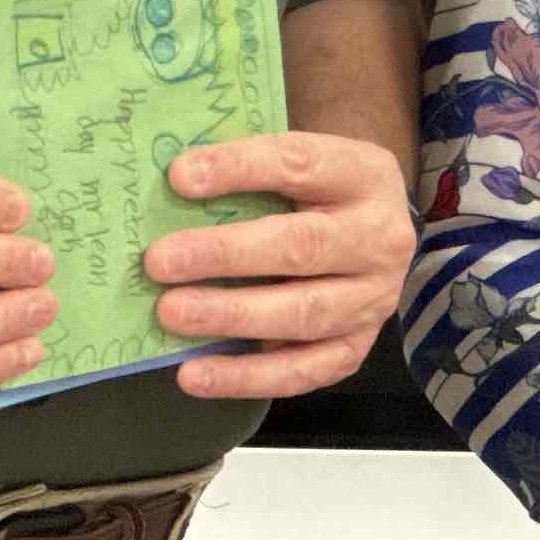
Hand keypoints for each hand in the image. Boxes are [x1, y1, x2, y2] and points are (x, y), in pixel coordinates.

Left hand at [146, 131, 414, 402]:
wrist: (373, 238)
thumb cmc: (316, 194)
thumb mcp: (299, 163)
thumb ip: (245, 169)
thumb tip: (169, 182)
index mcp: (364, 175)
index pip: (301, 165)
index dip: (240, 169)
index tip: (179, 177)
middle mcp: (379, 239)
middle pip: (303, 246)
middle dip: (226, 254)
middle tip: (159, 261)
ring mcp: (373, 300)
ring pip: (304, 313)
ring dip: (231, 315)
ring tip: (170, 313)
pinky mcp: (355, 348)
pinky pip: (302, 371)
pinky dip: (245, 376)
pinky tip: (194, 374)